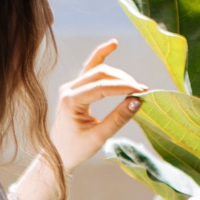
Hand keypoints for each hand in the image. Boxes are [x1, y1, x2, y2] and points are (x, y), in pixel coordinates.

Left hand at [49, 40, 148, 169]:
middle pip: (99, 74)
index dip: (123, 86)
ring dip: (116, 73)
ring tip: (134, 82)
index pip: (101, 87)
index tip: (142, 91)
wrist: (56, 155)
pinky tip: (113, 45)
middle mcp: (68, 90)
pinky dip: (101, 57)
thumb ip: (118, 119)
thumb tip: (137, 100)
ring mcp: (70, 87)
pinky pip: (89, 70)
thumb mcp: (98, 137)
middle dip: (122, 79)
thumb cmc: (75, 149)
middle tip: (141, 90)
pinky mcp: (74, 89)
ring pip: (95, 70)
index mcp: (70, 101)